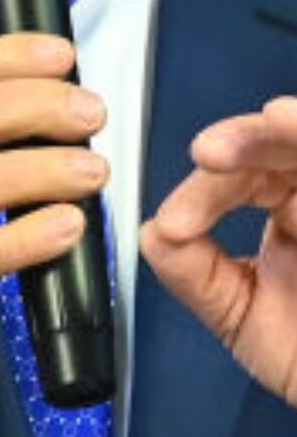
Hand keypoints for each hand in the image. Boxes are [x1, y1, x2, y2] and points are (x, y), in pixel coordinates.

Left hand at [140, 96, 296, 403]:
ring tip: (275, 118)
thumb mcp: (243, 318)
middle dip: (248, 137)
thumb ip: (195, 275)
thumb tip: (154, 230)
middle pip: (287, 144)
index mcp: (290, 213)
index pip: (243, 176)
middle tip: (210, 153)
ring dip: (295, 131)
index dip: (205, 192)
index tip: (176, 227)